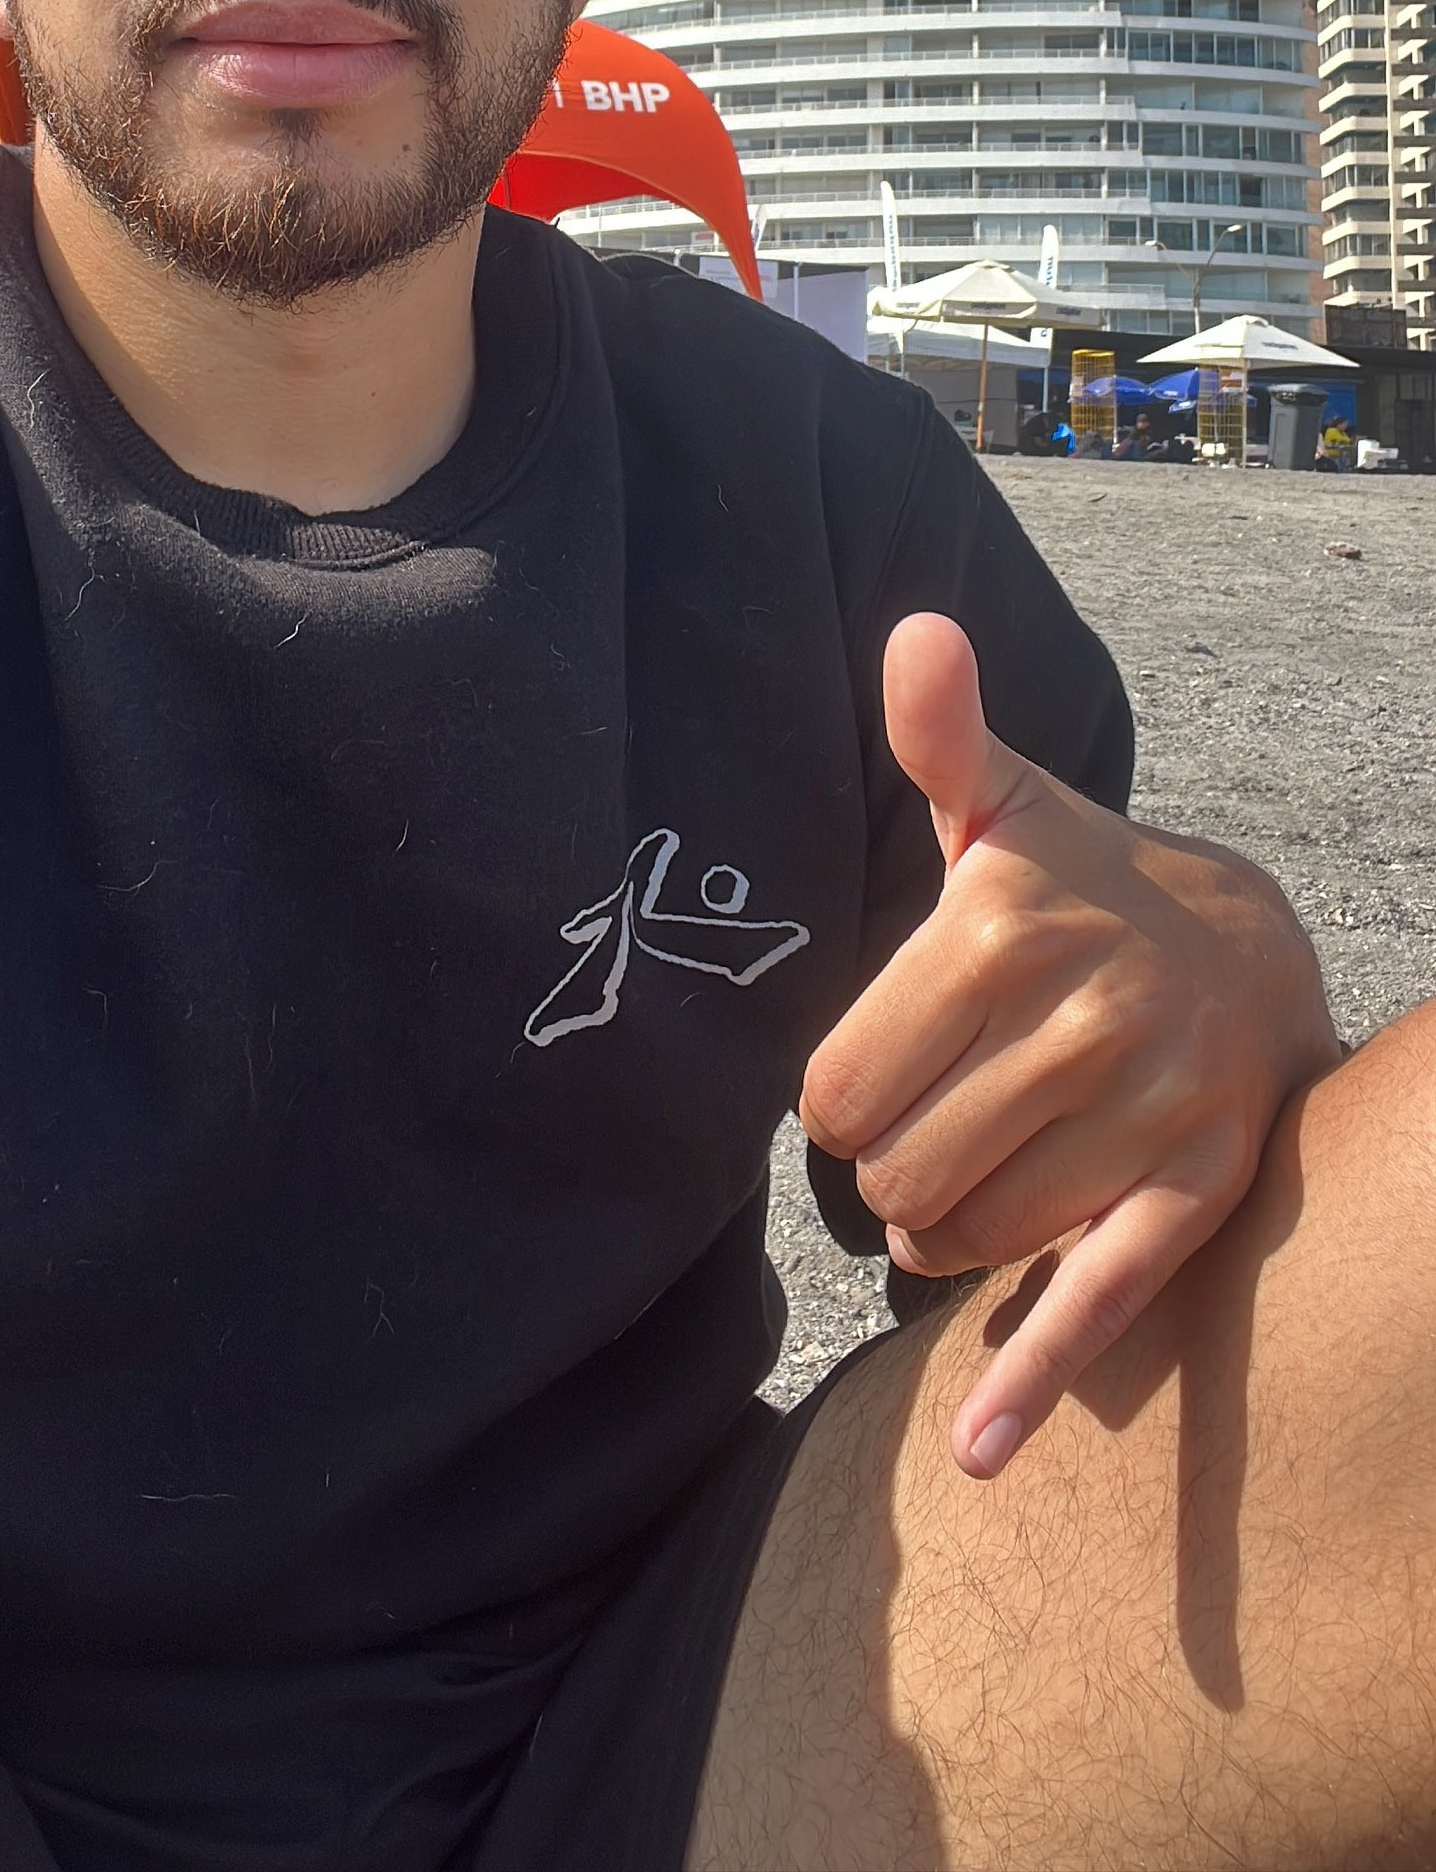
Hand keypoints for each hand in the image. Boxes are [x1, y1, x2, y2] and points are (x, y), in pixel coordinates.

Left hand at [800, 612, 1338, 1479]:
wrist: (1248, 948)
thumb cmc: (1078, 886)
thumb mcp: (1003, 808)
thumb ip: (940, 735)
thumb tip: (915, 636)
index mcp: (999, 925)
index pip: (838, 1092)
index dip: (844, 1102)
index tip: (885, 1074)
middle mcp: (1078, 1018)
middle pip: (897, 1175)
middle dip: (897, 1172)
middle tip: (938, 1124)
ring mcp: (1145, 1112)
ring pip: (970, 1238)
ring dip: (951, 1235)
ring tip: (984, 1169)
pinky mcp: (1194, 1193)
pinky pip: (1099, 1301)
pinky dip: (1032, 1381)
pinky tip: (978, 1450)